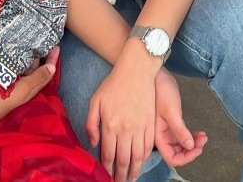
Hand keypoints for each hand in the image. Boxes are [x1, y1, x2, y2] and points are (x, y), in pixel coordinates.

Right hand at [0, 48, 58, 132]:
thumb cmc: (0, 101)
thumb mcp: (22, 89)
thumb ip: (37, 78)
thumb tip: (53, 68)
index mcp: (29, 90)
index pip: (45, 74)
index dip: (51, 61)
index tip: (57, 47)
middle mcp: (21, 87)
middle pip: (35, 69)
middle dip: (40, 56)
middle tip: (44, 39)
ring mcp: (10, 84)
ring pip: (24, 67)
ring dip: (28, 56)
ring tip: (30, 40)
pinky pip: (13, 67)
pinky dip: (17, 59)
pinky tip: (14, 49)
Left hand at [87, 48, 160, 181]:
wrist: (136, 71)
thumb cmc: (113, 84)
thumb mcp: (95, 101)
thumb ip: (91, 124)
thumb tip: (93, 144)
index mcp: (110, 125)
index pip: (108, 154)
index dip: (106, 168)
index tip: (105, 176)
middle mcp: (125, 130)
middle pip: (123, 160)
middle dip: (120, 175)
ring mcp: (140, 127)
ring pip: (137, 156)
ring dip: (134, 171)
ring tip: (131, 179)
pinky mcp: (150, 124)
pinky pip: (148, 146)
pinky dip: (144, 157)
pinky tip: (141, 162)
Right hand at [153, 69, 206, 167]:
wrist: (157, 75)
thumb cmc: (161, 90)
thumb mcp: (171, 111)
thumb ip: (179, 130)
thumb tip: (190, 147)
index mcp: (158, 136)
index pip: (171, 157)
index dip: (185, 158)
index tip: (198, 149)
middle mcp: (161, 136)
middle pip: (177, 153)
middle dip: (191, 150)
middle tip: (203, 141)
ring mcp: (167, 130)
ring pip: (181, 145)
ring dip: (193, 143)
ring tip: (204, 136)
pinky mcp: (172, 123)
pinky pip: (182, 136)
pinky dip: (191, 136)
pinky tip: (200, 132)